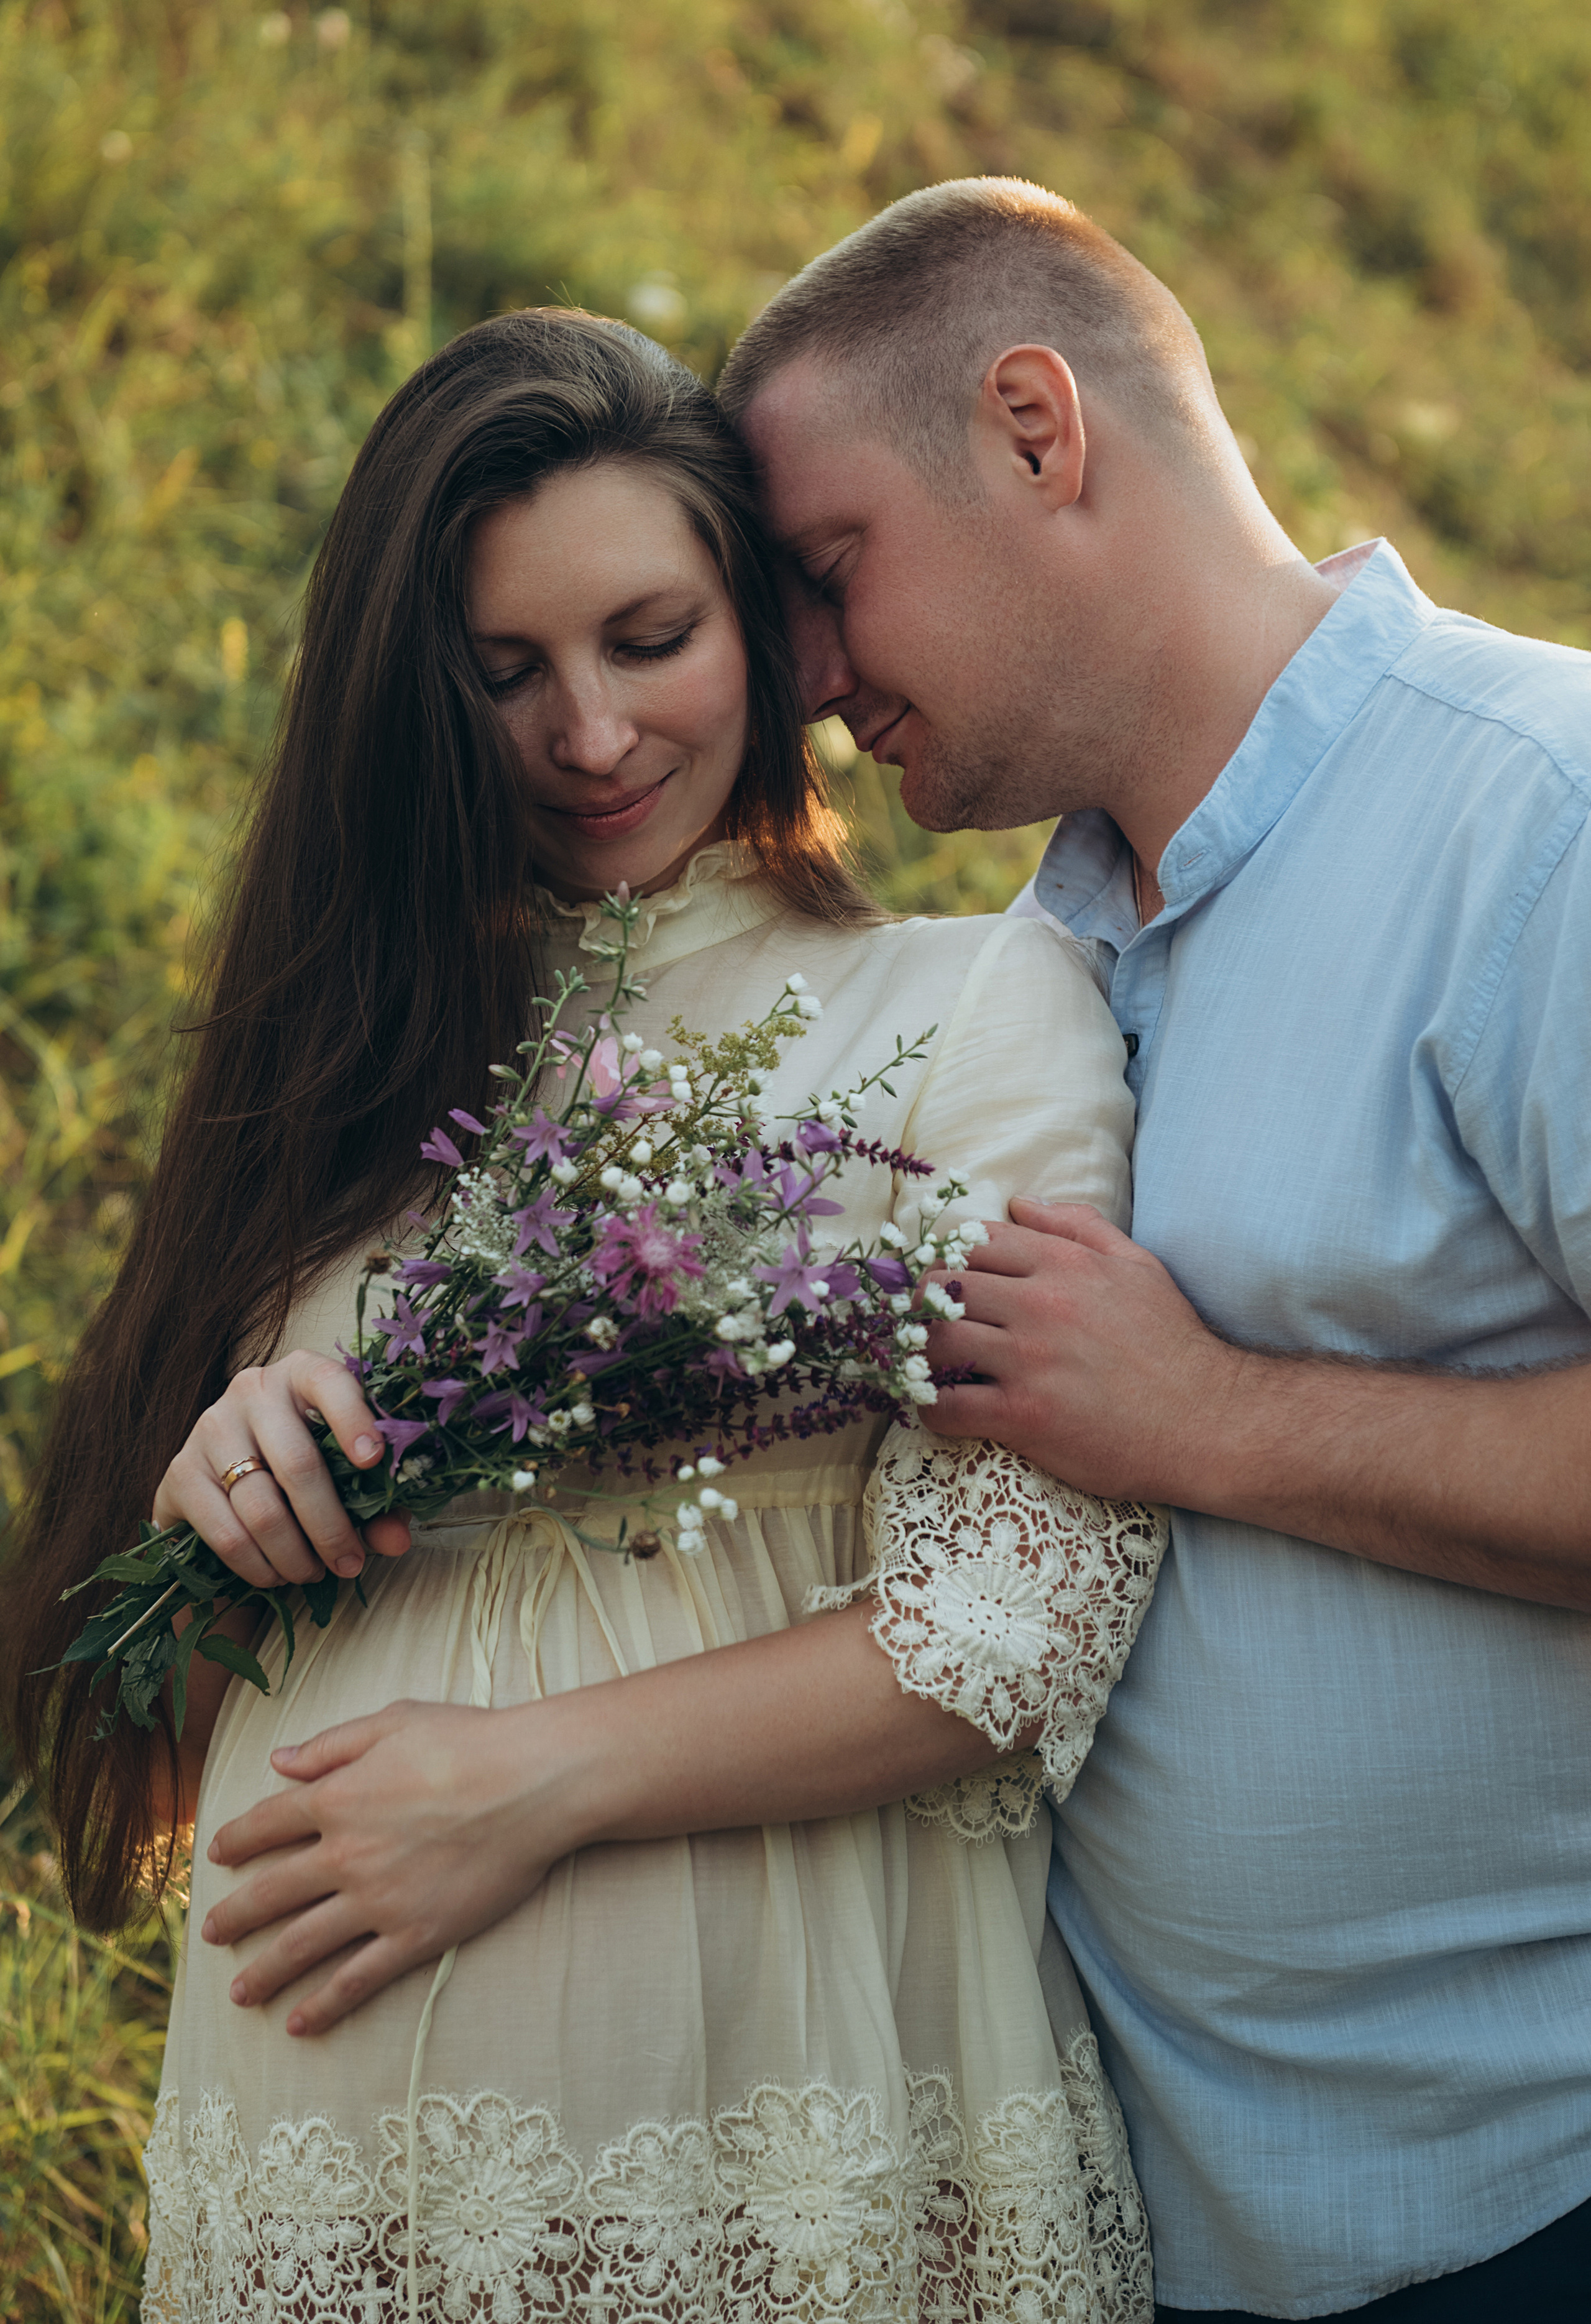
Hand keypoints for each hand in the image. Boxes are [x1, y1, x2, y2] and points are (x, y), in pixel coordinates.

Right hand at [152, 1347, 412, 1589]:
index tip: (374, 1461)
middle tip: (349, 1563)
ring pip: (262, 1508)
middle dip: (330, 1527)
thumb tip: (397, 1541)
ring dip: (295, 1556)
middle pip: (298, 1465)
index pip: (329, 1382)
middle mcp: (251, 1390)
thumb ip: (376, 1503)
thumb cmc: (301, 1469)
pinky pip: (226, 1533)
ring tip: (314, 1573)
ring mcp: (210, 1428)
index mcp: (300, 1374)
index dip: (354, 1420)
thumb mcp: (343, 1475)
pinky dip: (257, 1566)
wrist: (222, 1483)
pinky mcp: (180, 1472)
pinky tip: (275, 1576)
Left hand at [202, 1697, 583, 2033]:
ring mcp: (377, 1901)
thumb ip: (332, 1744)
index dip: (236, 1840)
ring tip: (240, 1993)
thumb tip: (279, 1760)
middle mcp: (345, 1854)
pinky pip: (358, 1978)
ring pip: (302, 1945)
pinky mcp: (414, 1934)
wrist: (530, 1783)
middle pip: (271, 1892)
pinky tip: (302, 2022)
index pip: (266, 1823)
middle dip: (235, 1915)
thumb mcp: (394, 1720)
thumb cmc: (468, 1740)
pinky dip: (325, 2004)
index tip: (217, 1857)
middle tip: (211, 1932)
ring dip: (265, 1972)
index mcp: (336, 1798)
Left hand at [925, 1199, 1242, 1501]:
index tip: (945, 1282)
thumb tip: (1021, 1202)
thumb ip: (1079, 1227)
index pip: (973, 1242)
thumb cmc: (1172, 1343)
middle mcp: (1040, 1305)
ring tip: (923, 1363)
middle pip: (941, 1287)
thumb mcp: (1138, 1266)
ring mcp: (1029, 1361)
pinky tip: (939, 1408)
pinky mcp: (1024, 1416)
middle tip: (924, 1323)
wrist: (1207, 1421)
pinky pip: (947, 1407)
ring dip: (918, 1353)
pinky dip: (930, 1408)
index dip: (948, 1259)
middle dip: (922, 1304)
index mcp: (1064, 1264)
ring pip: (933, 1341)